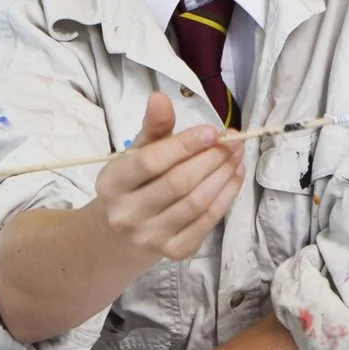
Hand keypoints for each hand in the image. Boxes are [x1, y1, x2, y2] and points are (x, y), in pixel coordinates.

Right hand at [94, 92, 242, 262]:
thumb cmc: (134, 184)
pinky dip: (226, 197)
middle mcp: (126, 214)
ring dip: (223, 176)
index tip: (212, 130)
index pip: (150, 162)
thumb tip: (160, 97)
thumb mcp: (136, 154)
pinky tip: (235, 177)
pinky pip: (207, 222)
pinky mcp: (174, 252)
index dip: (184, 145)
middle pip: (178, 183)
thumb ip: (152, 127)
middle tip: (232, 141)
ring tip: (237, 155)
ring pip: (196, 204)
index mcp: (111, 184)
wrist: (122, 236)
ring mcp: (150, 237)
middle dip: (211, 159)